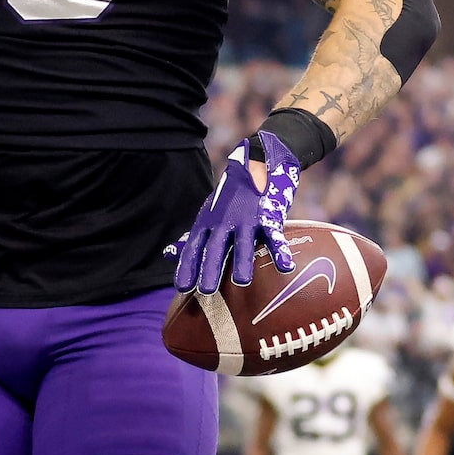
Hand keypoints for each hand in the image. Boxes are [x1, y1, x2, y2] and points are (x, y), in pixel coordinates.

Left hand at [169, 131, 298, 294]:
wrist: (258, 163)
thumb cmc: (232, 197)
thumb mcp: (208, 216)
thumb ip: (191, 239)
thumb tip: (168, 255)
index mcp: (208, 223)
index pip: (194, 248)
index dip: (188, 267)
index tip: (182, 288)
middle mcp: (224, 221)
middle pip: (215, 247)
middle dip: (210, 268)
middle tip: (205, 291)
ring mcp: (246, 218)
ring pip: (244, 242)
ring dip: (243, 261)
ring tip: (242, 282)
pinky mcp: (268, 215)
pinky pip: (275, 235)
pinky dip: (280, 250)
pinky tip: (285, 266)